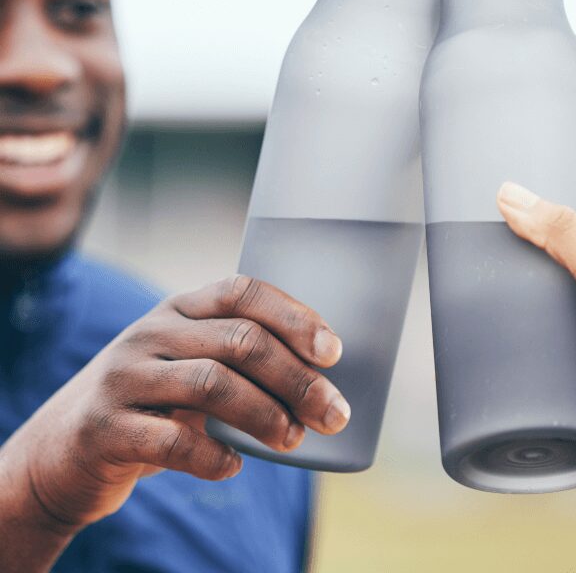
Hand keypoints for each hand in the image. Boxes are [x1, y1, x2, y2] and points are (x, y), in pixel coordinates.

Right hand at [1, 275, 348, 532]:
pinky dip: (212, 455)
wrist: (61, 449)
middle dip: (296, 378)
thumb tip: (322, 379)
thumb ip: (236, 357)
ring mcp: (124, 376)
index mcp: (180, 309)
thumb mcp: (187, 363)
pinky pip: (170, 439)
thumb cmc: (151, 403)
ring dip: (264, 415)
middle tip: (332, 413)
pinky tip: (233, 465)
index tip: (333, 352)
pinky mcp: (104, 427)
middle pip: (240, 340)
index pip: (243, 292)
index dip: (294, 317)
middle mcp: (151, 332)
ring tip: (293, 439)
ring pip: (211, 384)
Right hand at [497, 182, 575, 490]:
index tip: (490, 224)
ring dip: (514, 319)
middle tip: (475, 272)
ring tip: (475, 311)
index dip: (530, 229)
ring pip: (540, 319)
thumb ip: (567, 236)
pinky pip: (539, 356)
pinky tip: (496, 349)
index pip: (566, 237)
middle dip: (516, 276)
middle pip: (548, 278)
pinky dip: (519, 351)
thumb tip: (511, 195)